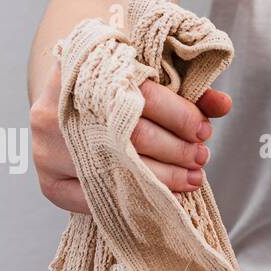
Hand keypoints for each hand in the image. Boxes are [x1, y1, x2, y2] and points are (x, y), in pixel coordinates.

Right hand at [30, 64, 231, 213]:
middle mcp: (56, 107)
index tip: (204, 129)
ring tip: (192, 177)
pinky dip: (135, 202)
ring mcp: (48, 147)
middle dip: (175, 149)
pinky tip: (164, 199)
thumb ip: (185, 89)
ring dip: (164, 178)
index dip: (178, 114)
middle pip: (130, 134)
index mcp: (80, 68)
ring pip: (118, 170)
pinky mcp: (50, 182)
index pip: (139, 92)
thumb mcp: (146, 77)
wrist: (68, 103)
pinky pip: (97, 201)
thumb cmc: (115, 88)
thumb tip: (222, 105)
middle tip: (201, 156)